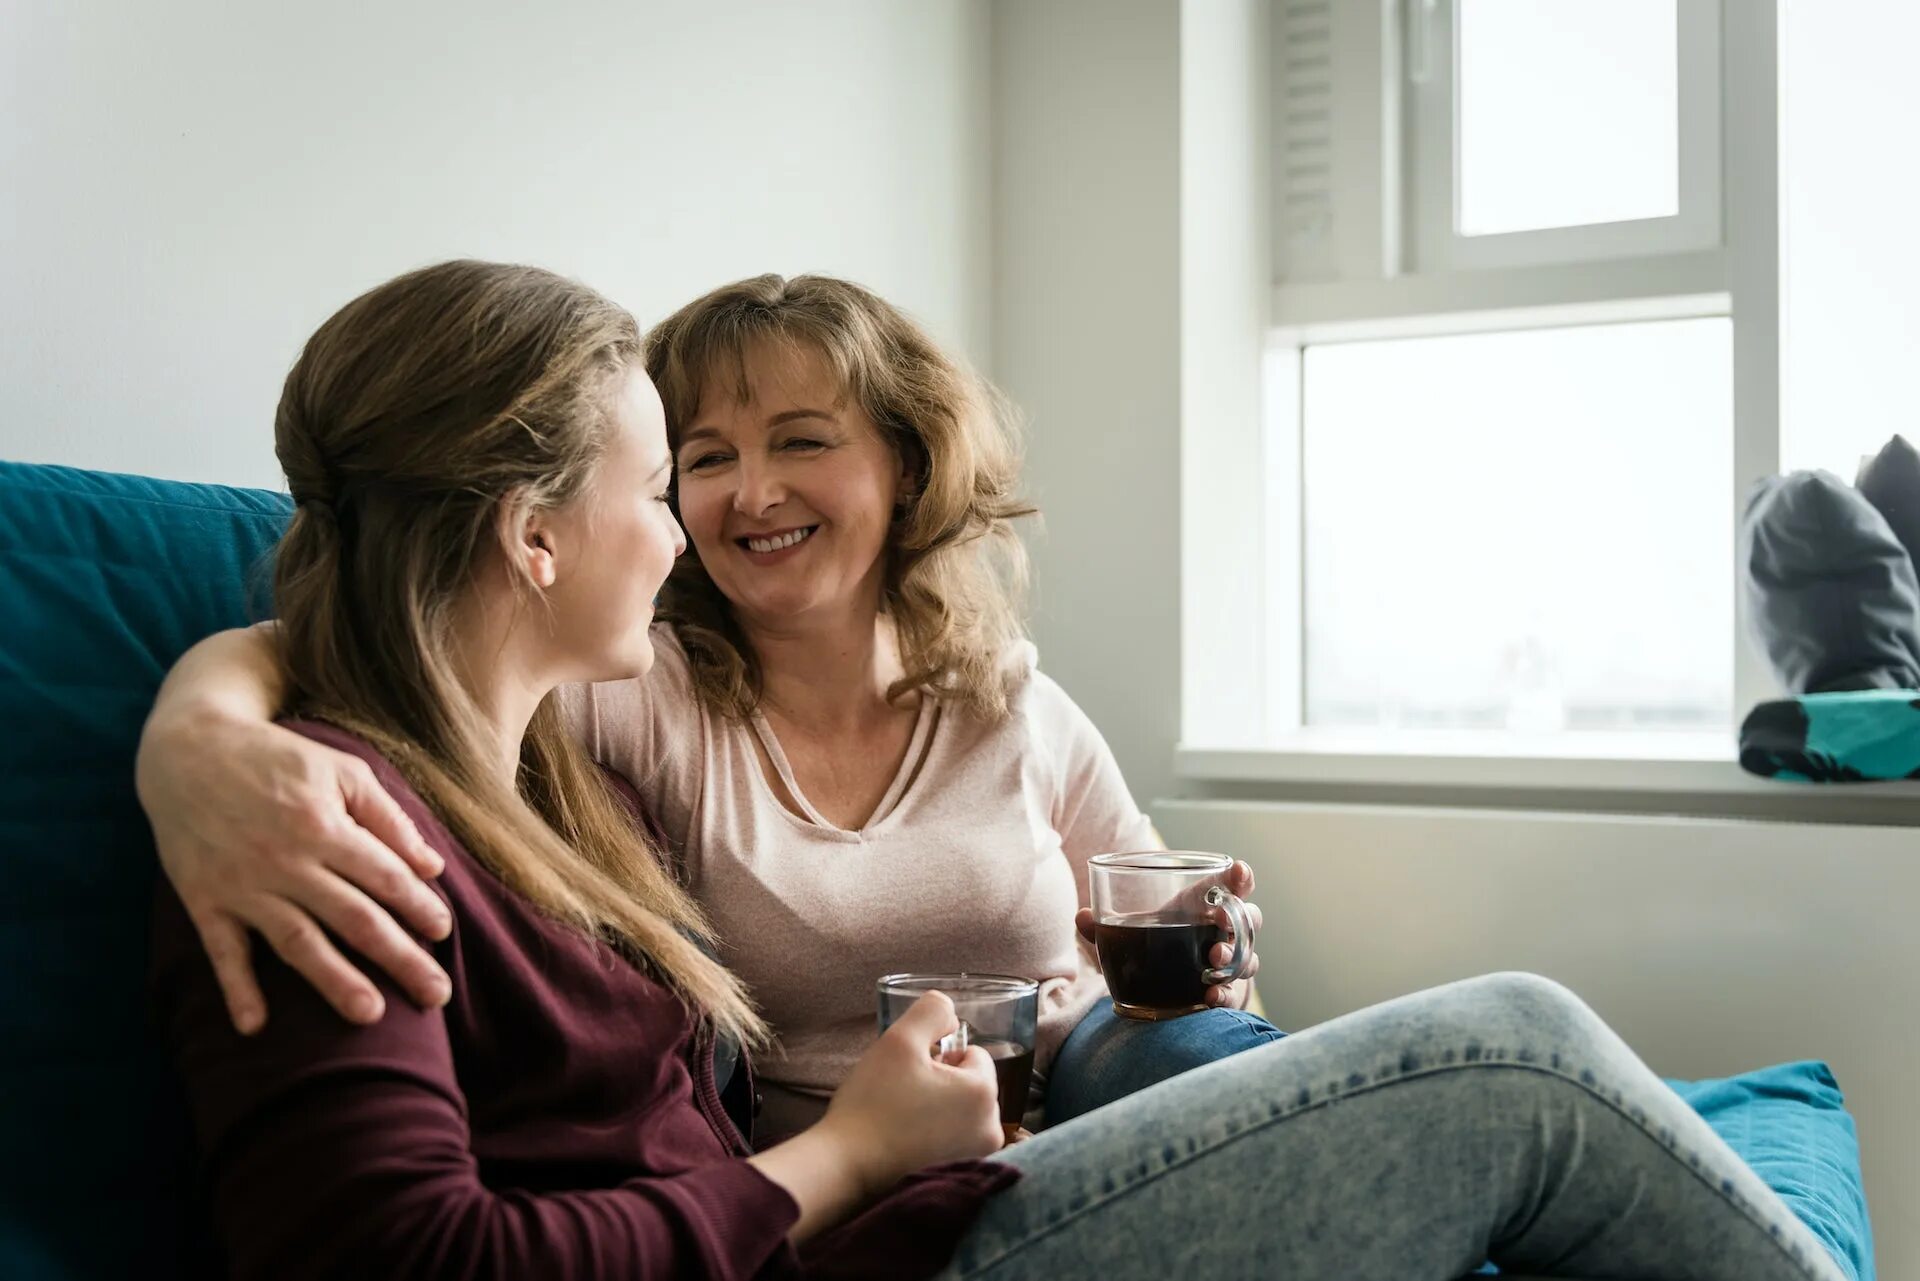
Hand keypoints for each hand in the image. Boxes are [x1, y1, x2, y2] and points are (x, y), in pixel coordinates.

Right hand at [138, 707, 453, 1033]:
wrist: (187, 750)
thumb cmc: (277, 759)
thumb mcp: (340, 770)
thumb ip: (388, 818)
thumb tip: (432, 866)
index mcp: (323, 825)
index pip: (384, 877)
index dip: (418, 906)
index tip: (444, 933)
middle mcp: (285, 860)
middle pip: (353, 917)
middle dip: (399, 957)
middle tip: (436, 995)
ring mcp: (243, 885)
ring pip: (297, 941)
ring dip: (334, 981)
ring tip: (370, 1016)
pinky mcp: (204, 899)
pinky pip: (222, 951)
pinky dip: (235, 988)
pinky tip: (255, 1025)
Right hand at [817, 992, 1004, 1195]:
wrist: (846, 1167)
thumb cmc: (872, 1103)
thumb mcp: (899, 1039)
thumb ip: (932, 1012)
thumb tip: (951, 1017)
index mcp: (983, 1094)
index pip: (974, 1055)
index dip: (940, 1057)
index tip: (911, 1075)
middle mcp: (991, 1130)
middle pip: (972, 1085)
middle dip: (944, 1084)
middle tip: (904, 1097)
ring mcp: (979, 1159)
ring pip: (964, 1113)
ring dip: (941, 1110)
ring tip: (904, 1120)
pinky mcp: (961, 1179)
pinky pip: (956, 1141)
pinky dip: (937, 1137)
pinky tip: (909, 1142)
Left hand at [1075, 859, 1264, 1010]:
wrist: (1151, 986)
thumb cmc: (1147, 944)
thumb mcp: (1123, 934)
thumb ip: (1102, 926)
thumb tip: (1081, 916)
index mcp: (1202, 904)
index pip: (1230, 884)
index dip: (1240, 877)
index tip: (1239, 871)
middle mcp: (1221, 931)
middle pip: (1248, 919)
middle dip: (1240, 921)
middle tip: (1220, 924)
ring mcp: (1227, 963)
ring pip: (1247, 957)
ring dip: (1235, 958)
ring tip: (1214, 962)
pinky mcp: (1224, 991)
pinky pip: (1235, 994)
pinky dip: (1226, 995)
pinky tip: (1211, 997)